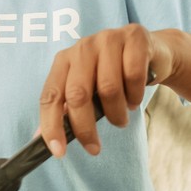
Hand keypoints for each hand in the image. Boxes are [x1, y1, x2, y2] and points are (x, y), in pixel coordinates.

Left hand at [39, 23, 174, 156]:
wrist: (151, 52)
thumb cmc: (115, 75)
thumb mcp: (88, 89)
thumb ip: (66, 110)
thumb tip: (39, 139)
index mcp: (64, 60)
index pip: (51, 95)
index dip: (51, 125)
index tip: (59, 151)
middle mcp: (82, 47)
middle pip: (77, 95)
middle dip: (85, 128)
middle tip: (94, 148)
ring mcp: (108, 39)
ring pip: (108, 88)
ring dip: (116, 113)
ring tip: (121, 118)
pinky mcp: (134, 38)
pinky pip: (133, 76)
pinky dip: (135, 96)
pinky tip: (134, 98)